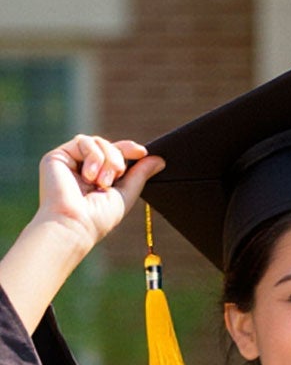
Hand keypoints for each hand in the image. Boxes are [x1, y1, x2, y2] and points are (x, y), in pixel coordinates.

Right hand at [32, 136, 159, 256]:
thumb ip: (140, 175)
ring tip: (102, 182)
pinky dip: (93, 156)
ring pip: (97, 141)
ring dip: (107, 159)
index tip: (142, 152)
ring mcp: (70, 161)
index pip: (115, 154)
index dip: (128, 149)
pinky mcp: (57, 156)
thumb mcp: (126, 194)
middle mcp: (83, 168)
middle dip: (118, 158)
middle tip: (116, 177)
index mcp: (98, 177)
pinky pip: (83, 141)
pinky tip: (89, 176)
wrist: (75, 223)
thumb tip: (159, 159)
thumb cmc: (99, 217)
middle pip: (108, 145)